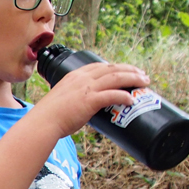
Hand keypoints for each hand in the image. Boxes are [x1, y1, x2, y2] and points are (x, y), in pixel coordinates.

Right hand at [35, 61, 149, 139]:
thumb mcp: (61, 100)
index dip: (116, 67)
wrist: (43, 123)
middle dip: (130, 70)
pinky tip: (131, 100)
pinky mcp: (90, 101)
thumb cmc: (49, 116)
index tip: (126, 71)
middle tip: (142, 75)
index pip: (100, 66)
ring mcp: (86, 88)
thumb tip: (81, 110)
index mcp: (74, 75)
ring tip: (145, 83)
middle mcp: (82, 78)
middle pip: (112, 68)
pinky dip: (124, 96)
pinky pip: (113, 95)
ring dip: (133, 79)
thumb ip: (73, 100)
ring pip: (117, 78)